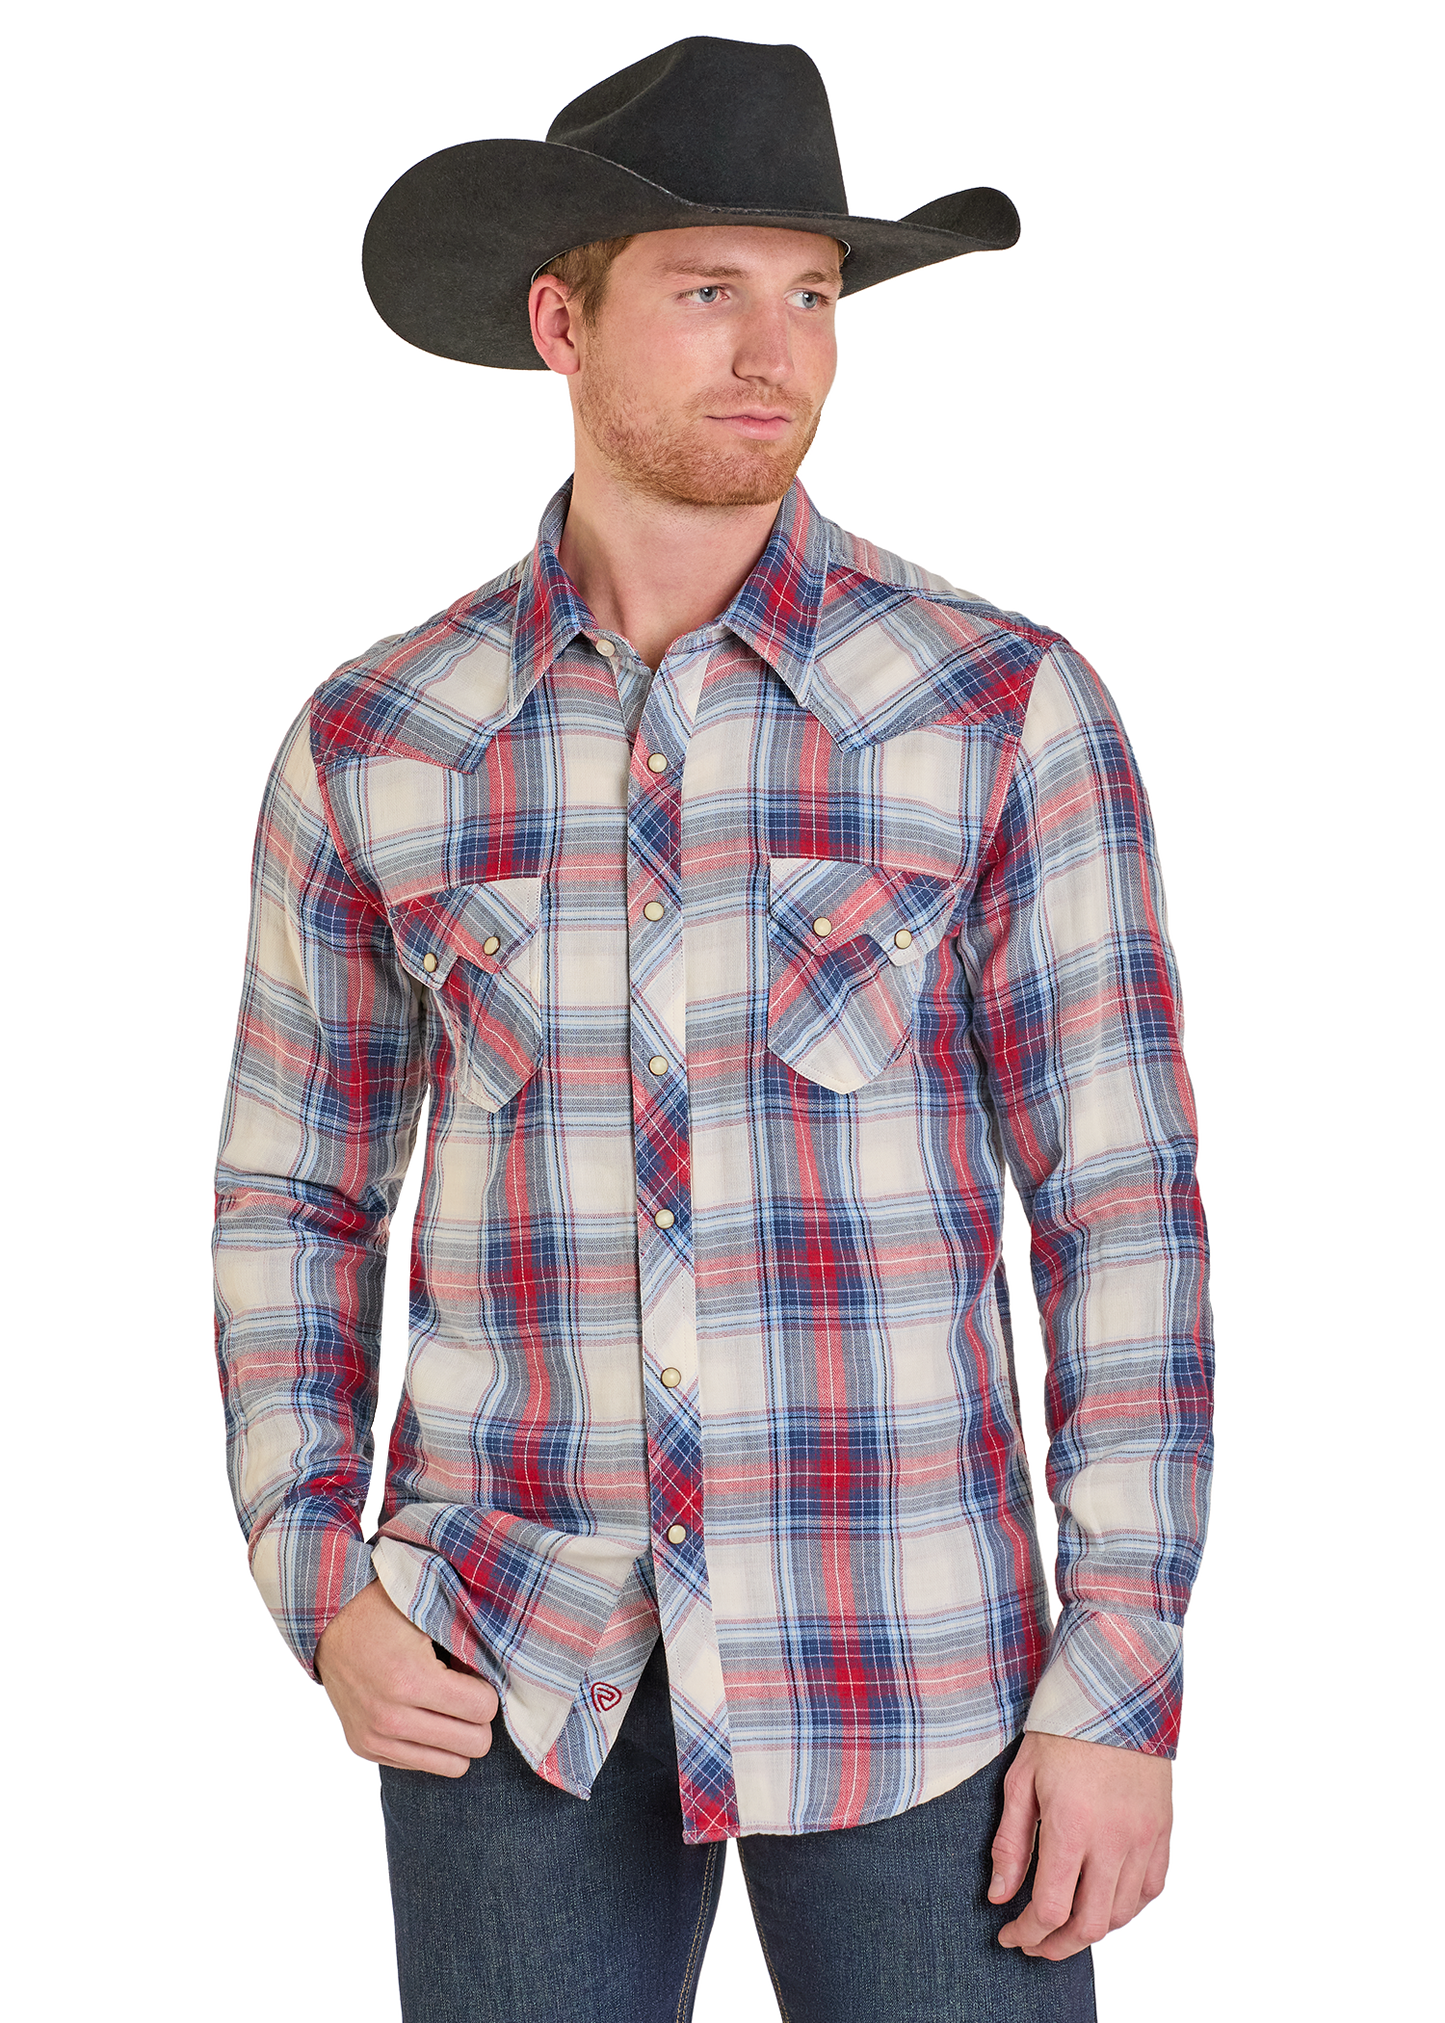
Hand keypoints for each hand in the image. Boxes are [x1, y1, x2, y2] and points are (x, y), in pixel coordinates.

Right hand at [314, 1580, 499, 1777]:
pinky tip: (420, 1712)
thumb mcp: (429, 1613)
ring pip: (451, 1766)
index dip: (487, 1690)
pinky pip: (421, 1765)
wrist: (328, 1623)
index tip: (473, 1675)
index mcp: (410, 1680)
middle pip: (473, 1745)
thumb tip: (503, 1671)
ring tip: (444, 1705)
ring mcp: (374, 1738)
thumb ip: (468, 1642)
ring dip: (457, 1736)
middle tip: (464, 1691)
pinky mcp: (365, 1748)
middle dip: (478, 1718)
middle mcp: (390, 1718)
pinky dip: (430, 1743)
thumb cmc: (385, 1610)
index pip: (483, 1710)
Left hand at [989, 1729, 1172, 1958]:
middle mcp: (1112, 1841)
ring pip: (1120, 1914)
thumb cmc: (1061, 1734)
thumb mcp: (1021, 1781)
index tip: (1009, 1936)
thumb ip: (1010, 1844)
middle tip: (1033, 1945)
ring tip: (1063, 1927)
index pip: (1051, 1908)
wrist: (1115, 1697)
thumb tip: (999, 1896)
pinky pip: (1150, 1890)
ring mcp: (1143, 1839)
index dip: (1027, 1933)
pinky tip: (1103, 1905)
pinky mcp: (1162, 1833)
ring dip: (1090, 1931)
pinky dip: (1125, 1909)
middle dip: (1056, 1946)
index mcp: (1071, 1827)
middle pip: (1089, 1925)